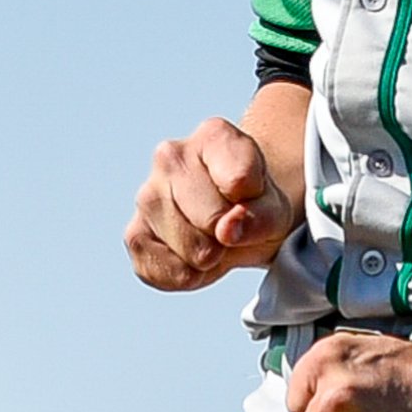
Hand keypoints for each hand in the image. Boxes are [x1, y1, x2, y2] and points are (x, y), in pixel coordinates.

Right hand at [125, 118, 296, 291]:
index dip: (256, 203)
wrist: (234, 217)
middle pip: (212, 218)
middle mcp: (171, 156)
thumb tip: (226, 229)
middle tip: (232, 225)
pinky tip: (194, 258)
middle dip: (229, 234)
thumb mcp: (277, 209)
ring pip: (189, 248)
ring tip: (214, 239)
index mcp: (213, 135)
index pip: (240, 179)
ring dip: (209, 258)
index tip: (252, 199)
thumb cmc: (255, 204)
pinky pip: (162, 271)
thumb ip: (261, 217)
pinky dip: (186, 276)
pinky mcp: (134, 235)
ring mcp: (146, 194)